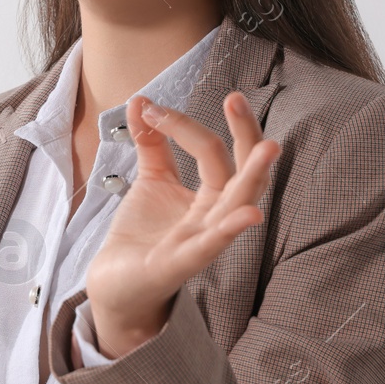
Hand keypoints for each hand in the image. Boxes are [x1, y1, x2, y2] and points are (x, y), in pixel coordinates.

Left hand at [83, 91, 279, 358]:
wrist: (115, 284)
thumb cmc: (143, 235)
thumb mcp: (150, 181)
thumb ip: (152, 143)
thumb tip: (141, 100)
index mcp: (210, 194)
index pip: (212, 150)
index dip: (184, 124)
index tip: (150, 109)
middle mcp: (215, 215)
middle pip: (241, 171)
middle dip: (244, 135)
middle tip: (235, 99)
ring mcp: (203, 241)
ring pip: (238, 206)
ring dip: (253, 177)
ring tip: (268, 147)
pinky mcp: (183, 265)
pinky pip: (212, 246)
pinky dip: (230, 230)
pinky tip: (249, 214)